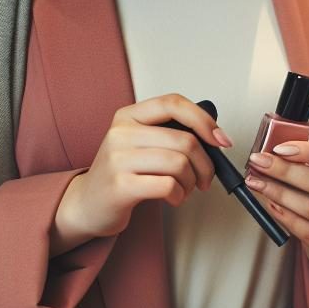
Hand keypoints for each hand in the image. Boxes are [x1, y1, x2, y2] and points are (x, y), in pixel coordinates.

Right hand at [52, 94, 231, 253]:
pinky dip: (180, 195)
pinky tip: (173, 197)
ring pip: (179, 163)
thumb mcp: (139, 143)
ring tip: (185, 189)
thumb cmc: (122, 174)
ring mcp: (118, 159)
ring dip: (191, 182)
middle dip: (205, 164)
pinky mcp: (120, 186)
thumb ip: (169, 134)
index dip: (204, 120)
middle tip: (204, 178)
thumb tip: (215, 137)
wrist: (86, 204)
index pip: (173, 103)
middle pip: (184, 140)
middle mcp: (121, 132)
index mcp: (128, 115)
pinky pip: (168, 185)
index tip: (222, 140)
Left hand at [245, 142, 308, 277]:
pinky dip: (285, 217)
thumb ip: (306, 163)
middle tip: (260, 163)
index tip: (279, 149)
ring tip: (259, 184)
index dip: (307, 151)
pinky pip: (307, 232)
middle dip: (285, 171)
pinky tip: (271, 206)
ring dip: (280, 194)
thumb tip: (270, 156)